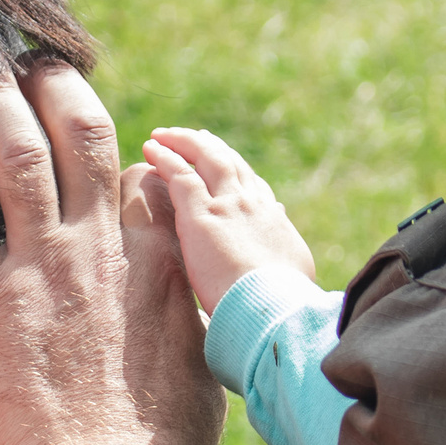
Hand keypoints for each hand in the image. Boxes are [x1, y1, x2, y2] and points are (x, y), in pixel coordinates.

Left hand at [0, 60, 223, 444]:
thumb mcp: (200, 365)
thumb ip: (185, 314)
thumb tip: (184, 301)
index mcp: (162, 262)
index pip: (140, 177)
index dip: (119, 148)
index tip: (95, 132)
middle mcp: (102, 245)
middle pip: (81, 136)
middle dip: (55, 85)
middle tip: (32, 57)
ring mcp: (43, 262)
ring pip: (18, 153)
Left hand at [142, 128, 316, 313]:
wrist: (275, 309)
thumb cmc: (282, 306)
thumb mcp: (293, 273)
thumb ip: (282, 253)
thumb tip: (282, 237)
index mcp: (272, 222)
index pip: (253, 187)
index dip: (237, 173)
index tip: (225, 164)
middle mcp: (252, 204)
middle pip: (230, 163)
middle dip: (210, 147)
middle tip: (195, 137)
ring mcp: (227, 205)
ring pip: (206, 158)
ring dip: (184, 142)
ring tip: (164, 135)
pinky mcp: (201, 215)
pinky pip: (180, 173)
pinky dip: (165, 157)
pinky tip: (152, 148)